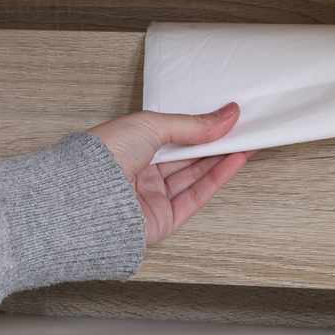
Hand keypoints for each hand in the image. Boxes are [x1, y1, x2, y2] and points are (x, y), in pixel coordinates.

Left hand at [88, 103, 248, 246]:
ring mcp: (152, 198)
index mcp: (130, 147)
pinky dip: (218, 178)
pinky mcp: (163, 220)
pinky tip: (236, 160)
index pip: (173, 135)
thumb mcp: (151, 125)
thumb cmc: (104, 157)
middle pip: (186, 157)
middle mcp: (140, 173)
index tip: (225, 116)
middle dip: (215, 142)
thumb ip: (193, 125)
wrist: (86, 199)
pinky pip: (196, 196)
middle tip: (243, 127)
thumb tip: (226, 115)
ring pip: (195, 176)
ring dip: (222, 158)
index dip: (200, 126)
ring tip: (248, 140)